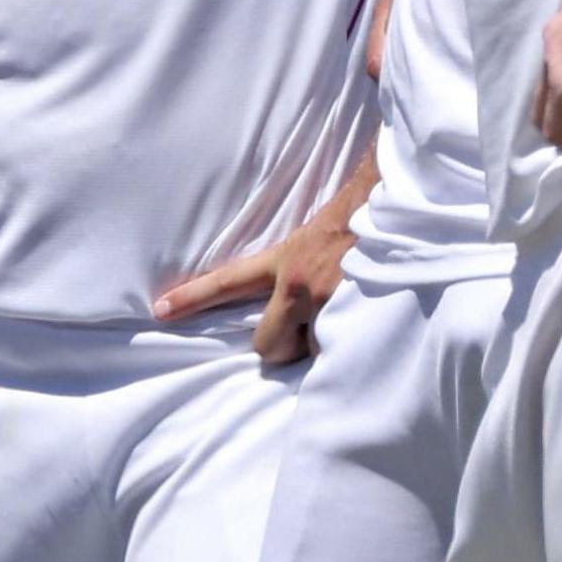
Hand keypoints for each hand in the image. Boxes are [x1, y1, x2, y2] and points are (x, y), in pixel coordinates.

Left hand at [154, 160, 371, 362]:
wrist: (403, 208)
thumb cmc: (358, 222)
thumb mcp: (311, 240)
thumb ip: (293, 272)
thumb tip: (285, 312)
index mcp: (284, 261)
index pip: (227, 281)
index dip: (191, 298)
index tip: (158, 310)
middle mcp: (299, 285)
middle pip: (268, 346)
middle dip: (281, 349)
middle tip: (302, 333)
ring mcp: (330, 303)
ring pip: (314, 353)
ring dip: (328, 345)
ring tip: (351, 314)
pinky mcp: (361, 316)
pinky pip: (348, 353)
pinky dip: (356, 348)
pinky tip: (371, 324)